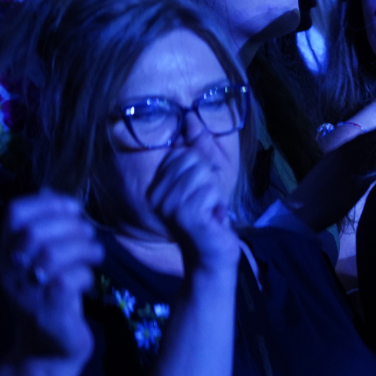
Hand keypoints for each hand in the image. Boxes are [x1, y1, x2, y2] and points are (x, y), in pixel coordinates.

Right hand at [0, 191, 100, 362]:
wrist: (48, 350)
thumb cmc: (52, 296)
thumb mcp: (44, 259)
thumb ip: (47, 228)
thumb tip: (53, 192)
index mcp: (8, 252)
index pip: (14, 213)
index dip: (47, 203)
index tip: (74, 208)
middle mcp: (11, 270)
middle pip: (33, 232)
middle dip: (70, 226)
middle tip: (88, 235)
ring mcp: (27, 291)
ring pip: (50, 254)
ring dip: (82, 248)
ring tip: (94, 254)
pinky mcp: (49, 310)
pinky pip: (66, 281)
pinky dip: (85, 275)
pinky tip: (89, 281)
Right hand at [147, 133, 238, 269]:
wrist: (213, 255)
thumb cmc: (210, 217)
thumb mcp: (205, 180)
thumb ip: (199, 151)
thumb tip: (192, 120)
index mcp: (156, 186)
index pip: (182, 153)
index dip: (202, 168)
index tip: (200, 191)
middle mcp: (156, 195)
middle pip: (193, 160)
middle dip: (210, 180)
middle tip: (207, 203)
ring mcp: (170, 206)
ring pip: (204, 173)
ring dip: (215, 193)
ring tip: (210, 210)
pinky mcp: (187, 215)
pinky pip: (211, 190)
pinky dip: (219, 203)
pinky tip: (213, 218)